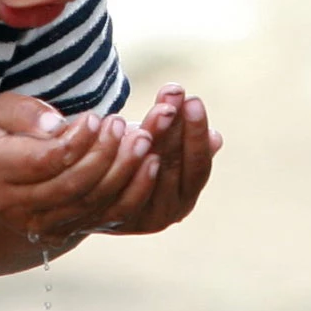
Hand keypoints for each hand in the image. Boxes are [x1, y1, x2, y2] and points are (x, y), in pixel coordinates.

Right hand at [0, 93, 157, 244]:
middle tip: (126, 125)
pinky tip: (149, 168)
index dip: (78, 141)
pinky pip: (100, 220)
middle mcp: (12, 205)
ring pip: (89, 206)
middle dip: (106, 155)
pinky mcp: (55, 233)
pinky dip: (130, 196)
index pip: (45, 161)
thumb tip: (59, 125)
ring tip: (144, 142)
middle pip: (72, 187)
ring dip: (124, 174)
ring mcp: (34, 225)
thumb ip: (26, 113)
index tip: (96, 117)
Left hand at [93, 83, 221, 236]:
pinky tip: (121, 124)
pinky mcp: (108, 214)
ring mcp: (136, 217)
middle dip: (174, 125)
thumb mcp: (164, 151)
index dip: (196, 132)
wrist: (94, 192)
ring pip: (146, 167)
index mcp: (184, 199)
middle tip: (174, 93)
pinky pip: (117, 178)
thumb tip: (216, 138)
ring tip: (156, 104)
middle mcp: (165, 214)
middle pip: (173, 165)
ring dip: (152, 132)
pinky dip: (121, 150)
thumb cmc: (137, 162)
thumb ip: (186, 144)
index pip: (197, 165)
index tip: (192, 100)